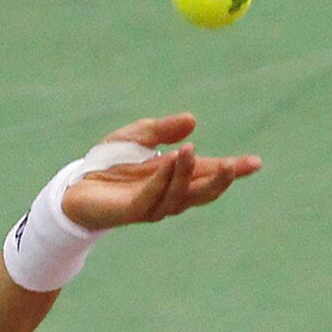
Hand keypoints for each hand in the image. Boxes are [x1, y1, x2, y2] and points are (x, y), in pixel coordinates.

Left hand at [62, 113, 261, 230]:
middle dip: (221, 180)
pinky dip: (161, 180)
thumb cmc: (110, 163)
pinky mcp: (130, 211)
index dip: (232, 170)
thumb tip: (191, 121)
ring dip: (186, 173)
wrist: (75, 187)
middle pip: (202, 192)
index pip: (210, 174)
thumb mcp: (136, 136)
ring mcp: (151, 206)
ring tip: (189, 151)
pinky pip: (150, 197)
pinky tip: (167, 162)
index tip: (255, 162)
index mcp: (177, 177)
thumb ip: (161, 129)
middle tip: (234, 164)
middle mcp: (169, 195)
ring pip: (178, 195)